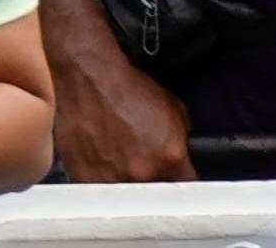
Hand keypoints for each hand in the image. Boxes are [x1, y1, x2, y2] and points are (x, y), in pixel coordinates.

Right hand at [51, 49, 194, 182]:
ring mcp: (114, 180)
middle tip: (144, 165)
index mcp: (171, 157)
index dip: (182, 186)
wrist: (89, 77)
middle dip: (155, 183)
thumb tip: (182, 156)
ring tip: (119, 160)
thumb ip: (182, 141)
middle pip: (157, 196)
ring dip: (127, 183)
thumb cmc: (126, 88)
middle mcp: (144, 174)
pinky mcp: (86, 179)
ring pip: (128, 198)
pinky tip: (101, 161)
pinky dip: (102, 180)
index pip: (189, 189)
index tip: (177, 183)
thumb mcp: (174, 108)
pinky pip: (99, 192)